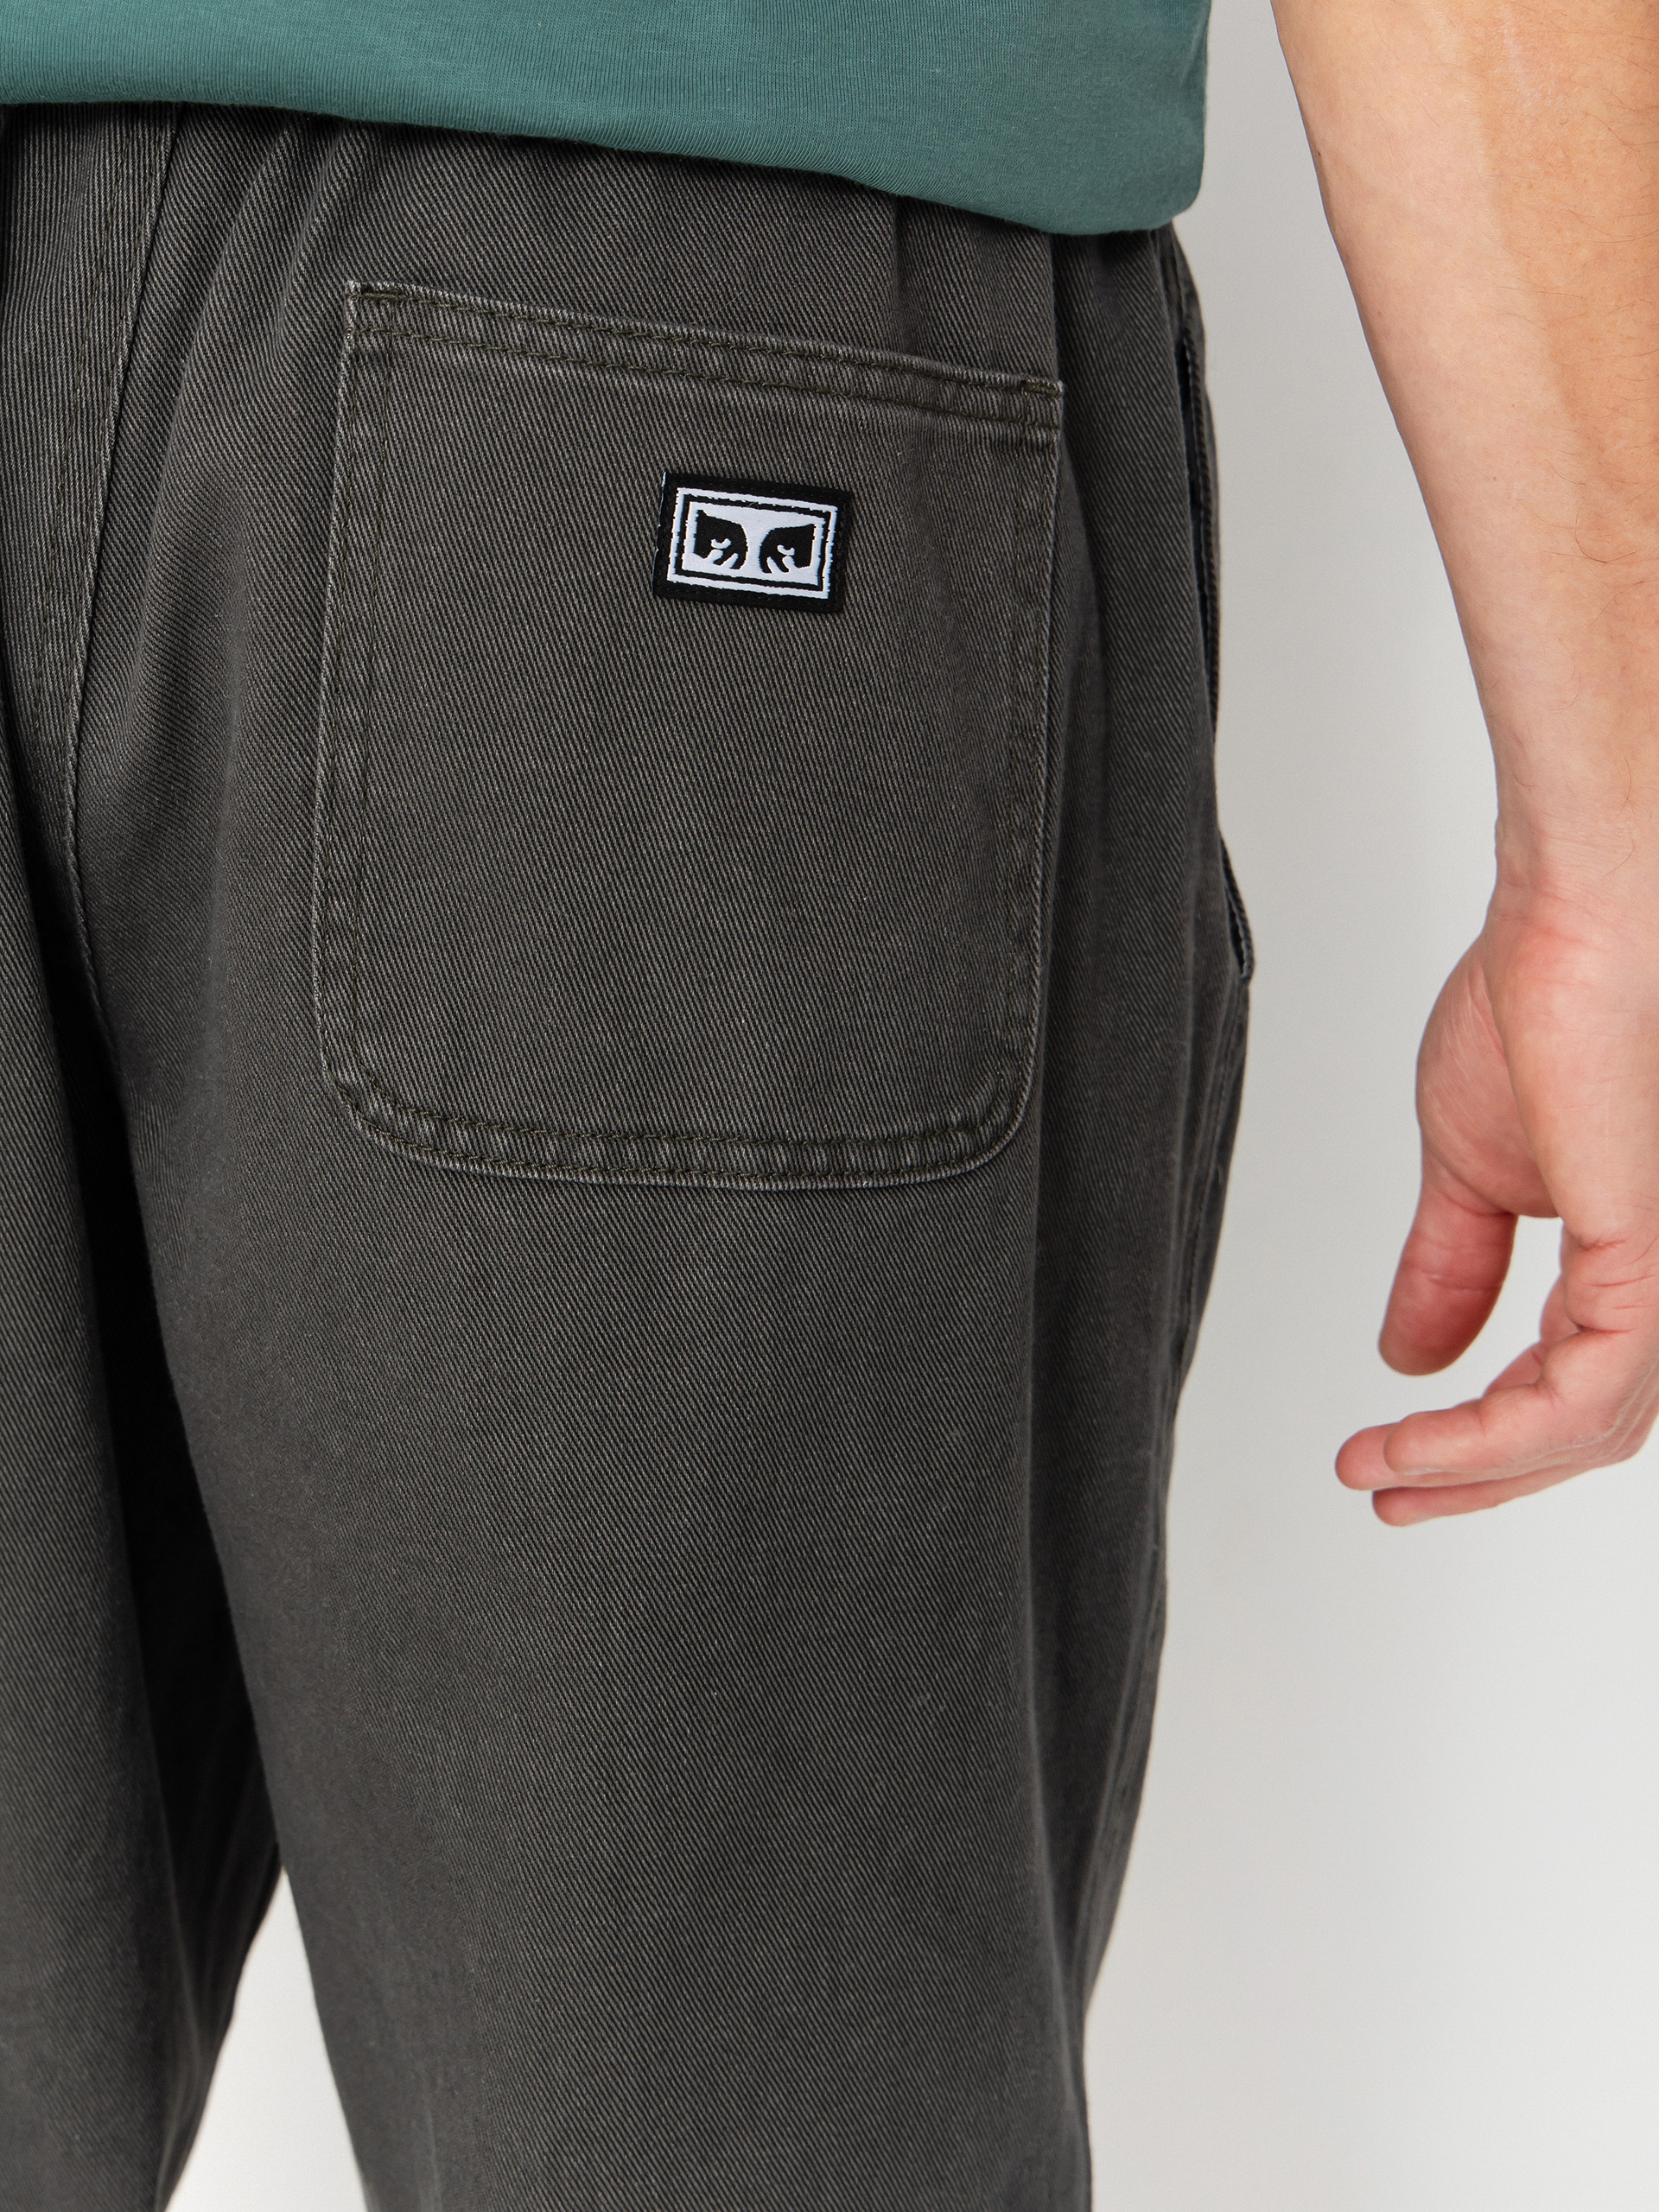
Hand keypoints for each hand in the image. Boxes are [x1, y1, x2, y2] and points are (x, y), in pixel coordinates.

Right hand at [1337, 882, 1658, 1522]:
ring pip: (1586, 1429)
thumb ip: (1451, 1268)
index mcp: (1628, 1256)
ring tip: (1379, 1471)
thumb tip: (1407, 1355)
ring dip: (1469, 1467)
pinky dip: (1486, 1437)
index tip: (1387, 1459)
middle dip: (1478, 1476)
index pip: (1573, 1386)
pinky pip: (1575, 1398)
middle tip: (1387, 1492)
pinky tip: (1412, 1440)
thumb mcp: (1472, 1174)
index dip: (1482, 1439)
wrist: (1576, 926)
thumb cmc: (1542, 1005)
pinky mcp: (1649, 1267)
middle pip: (1589, 1430)